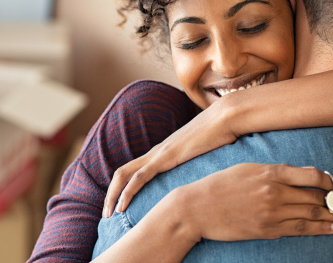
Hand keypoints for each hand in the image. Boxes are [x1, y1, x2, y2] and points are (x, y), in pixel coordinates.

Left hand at [104, 101, 238, 217]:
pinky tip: (122, 206)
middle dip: (110, 194)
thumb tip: (207, 182)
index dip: (122, 188)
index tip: (119, 207)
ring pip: (124, 175)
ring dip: (113, 195)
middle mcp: (155, 153)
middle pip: (122, 173)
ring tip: (109, 214)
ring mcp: (158, 154)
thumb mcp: (206, 156)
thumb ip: (200, 166)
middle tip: (106, 214)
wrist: (226, 118)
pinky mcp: (165, 157)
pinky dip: (128, 191)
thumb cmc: (221, 136)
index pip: (133, 171)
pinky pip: (139, 176)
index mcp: (162, 153)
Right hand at [164, 163, 332, 241]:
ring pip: (313, 214)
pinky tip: (331, 229)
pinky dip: (318, 229)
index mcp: (270, 172)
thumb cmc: (218, 185)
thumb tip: (298, 177)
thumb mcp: (246, 169)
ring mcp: (272, 212)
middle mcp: (275, 191)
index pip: (312, 175)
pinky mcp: (267, 229)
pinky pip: (299, 229)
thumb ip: (273, 172)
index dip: (330, 181)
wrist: (196, 208)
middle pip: (318, 197)